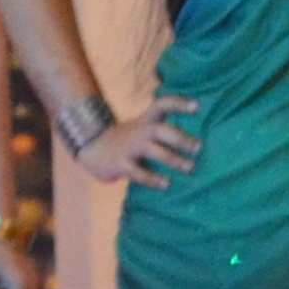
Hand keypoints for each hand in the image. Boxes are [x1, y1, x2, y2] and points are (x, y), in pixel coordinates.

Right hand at [73, 95, 197, 190]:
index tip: (197, 106)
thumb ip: (162, 132)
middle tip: (198, 148)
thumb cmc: (127, 141)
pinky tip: (166, 184)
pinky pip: (138, 172)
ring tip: (190, 168)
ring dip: (173, 159)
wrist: (90, 148)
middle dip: (180, 138)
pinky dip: (153, 179)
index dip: (178, 104)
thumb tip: (198, 143)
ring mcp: (128, 148)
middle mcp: (138, 132)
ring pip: (152, 151)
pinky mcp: (119, 164)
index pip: (161, 106)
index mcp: (145, 122)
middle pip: (160, 130)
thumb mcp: (141, 129)